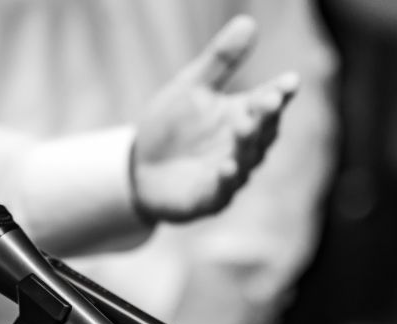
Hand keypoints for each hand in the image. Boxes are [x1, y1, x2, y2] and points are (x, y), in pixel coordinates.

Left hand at [132, 15, 297, 222]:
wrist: (137, 170)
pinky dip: (227, 180)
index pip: (270, 102)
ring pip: (248, 159)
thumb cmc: (170, 127)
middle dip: (266, 116)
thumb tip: (248, 21)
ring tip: (243, 125)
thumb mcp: (190, 88)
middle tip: (266, 100)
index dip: (280, 93)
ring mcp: (230, 174)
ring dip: (247, 143)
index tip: (289, 81)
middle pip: (264, 131)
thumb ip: (220, 61)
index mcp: (244, 116)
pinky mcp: (210, 199)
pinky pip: (223, 191)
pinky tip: (227, 167)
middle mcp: (244, 146)